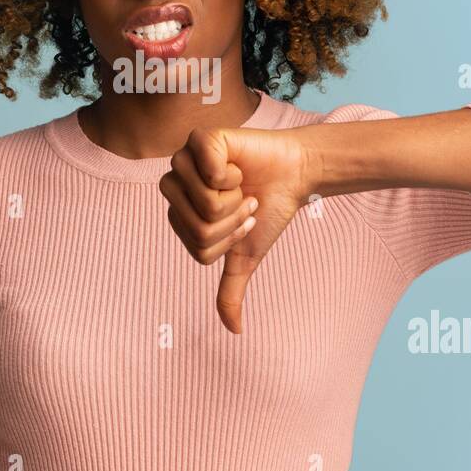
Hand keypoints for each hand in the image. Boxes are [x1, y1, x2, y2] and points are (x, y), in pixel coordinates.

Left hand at [158, 125, 317, 333]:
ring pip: (203, 202)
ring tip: (241, 183)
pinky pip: (208, 168)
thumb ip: (231, 289)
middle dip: (232, 220)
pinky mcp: (201, 139)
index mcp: (178, 211)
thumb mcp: (247, 254)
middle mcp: (176, 184)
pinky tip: (238, 164)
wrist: (295, 175)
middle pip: (197, 227)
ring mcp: (185, 159)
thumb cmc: (269, 210)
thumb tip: (233, 331)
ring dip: (234, 198)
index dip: (229, 238)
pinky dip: (232, 173)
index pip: (197, 246)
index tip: (244, 219)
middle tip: (245, 200)